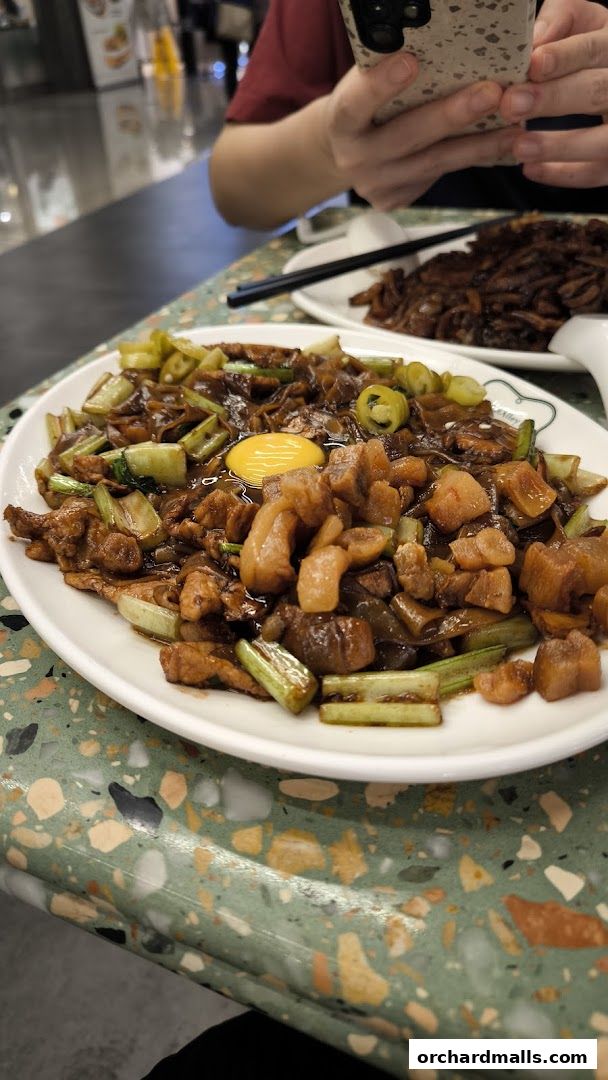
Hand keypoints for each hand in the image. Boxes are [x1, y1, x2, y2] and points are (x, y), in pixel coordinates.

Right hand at [323, 54, 519, 209]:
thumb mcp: (363, 85)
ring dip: (479, 144)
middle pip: (408, 136)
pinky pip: (440, 176)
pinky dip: (473, 159)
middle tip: (491, 94)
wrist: (345, 151)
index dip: (381, 85)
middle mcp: (356, 157)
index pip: (357, 103)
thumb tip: (436, 41)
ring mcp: (377, 184)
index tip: (409, 61)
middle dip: (452, 115)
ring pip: (435, 162)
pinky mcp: (395, 199)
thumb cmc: (365, 105)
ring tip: (515, 126)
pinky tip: (502, 146)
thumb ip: (387, 72)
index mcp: (342, 122)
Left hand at [503, 0, 607, 186]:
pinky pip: (595, 172)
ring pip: (602, 140)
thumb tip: (534, 41)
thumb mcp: (582, 23)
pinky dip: (563, 174)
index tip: (533, 64)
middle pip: (597, 92)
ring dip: (559, 145)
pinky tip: (530, 169)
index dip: (565, 57)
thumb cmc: (588, 49)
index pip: (595, 49)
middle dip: (554, 99)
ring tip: (519, 146)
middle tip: (512, 104)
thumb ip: (560, 22)